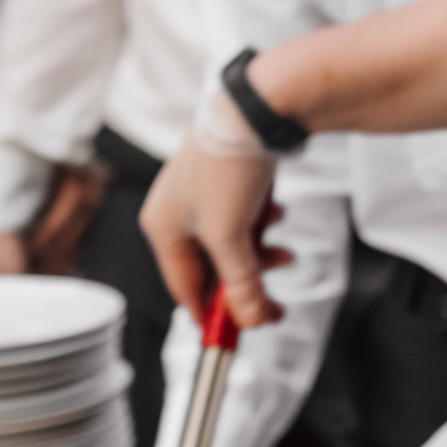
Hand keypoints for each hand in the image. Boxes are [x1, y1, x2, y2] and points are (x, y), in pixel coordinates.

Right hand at [139, 89, 286, 327]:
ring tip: (283, 254)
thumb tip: (251, 320)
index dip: (212, 315)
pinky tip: (276, 214)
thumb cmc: (228, 164)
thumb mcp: (232, 237)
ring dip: (259, 255)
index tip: (236, 336)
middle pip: (212, 269)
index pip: (184, 288)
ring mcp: (201, 196)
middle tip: (273, 303)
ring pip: (232, 246)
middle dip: (246, 283)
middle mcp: (176, 212)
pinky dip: (261, 226)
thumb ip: (241, 284)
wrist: (257, 110)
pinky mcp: (226, 183)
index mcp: (162, 227)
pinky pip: (243, 220)